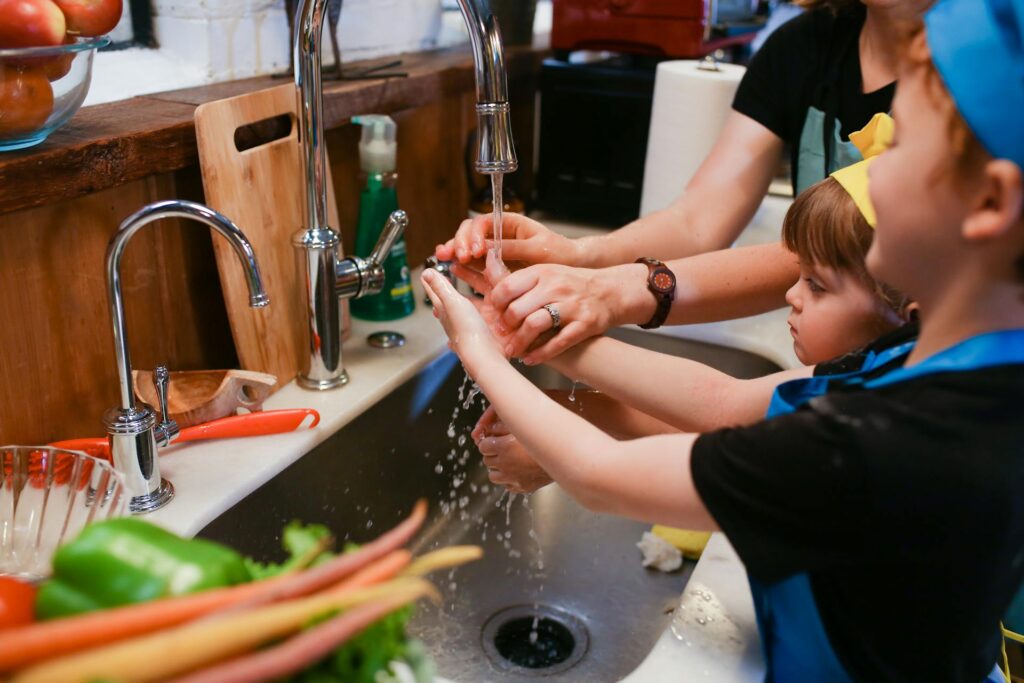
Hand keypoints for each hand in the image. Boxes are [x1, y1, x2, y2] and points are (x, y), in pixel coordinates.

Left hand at [421, 268, 505, 374]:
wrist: (483, 355)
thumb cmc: (467, 329)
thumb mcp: (453, 301)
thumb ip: (440, 287)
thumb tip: (425, 272)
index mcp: (444, 310)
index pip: (434, 293)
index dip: (431, 283)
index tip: (426, 274)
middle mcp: (451, 321)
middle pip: (443, 305)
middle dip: (441, 295)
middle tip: (439, 285)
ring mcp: (463, 330)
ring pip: (455, 315)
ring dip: (454, 308)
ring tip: (455, 301)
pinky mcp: (477, 336)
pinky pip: (470, 324)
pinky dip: (469, 319)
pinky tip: (473, 320)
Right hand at [435, 213, 583, 268]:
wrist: (571, 269)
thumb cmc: (560, 255)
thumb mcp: (537, 251)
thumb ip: (511, 249)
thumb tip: (487, 248)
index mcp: (510, 223)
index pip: (483, 222)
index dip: (474, 235)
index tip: (475, 250)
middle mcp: (499, 235)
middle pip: (470, 232)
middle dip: (459, 242)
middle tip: (458, 257)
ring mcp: (494, 251)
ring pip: (468, 246)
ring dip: (454, 251)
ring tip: (445, 259)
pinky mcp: (493, 267)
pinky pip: (473, 263)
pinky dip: (461, 264)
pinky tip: (452, 267)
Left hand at [472, 405, 552, 493]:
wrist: (565, 455)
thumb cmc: (545, 437)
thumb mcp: (523, 426)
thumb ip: (503, 425)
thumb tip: (489, 428)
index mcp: (504, 447)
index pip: (483, 446)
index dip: (488, 443)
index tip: (493, 441)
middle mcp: (505, 464)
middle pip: (487, 461)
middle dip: (492, 455)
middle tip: (502, 450)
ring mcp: (513, 478)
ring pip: (493, 476)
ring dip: (498, 469)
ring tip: (508, 462)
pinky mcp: (522, 487)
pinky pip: (508, 486)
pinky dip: (510, 480)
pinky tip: (518, 471)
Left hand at [489, 263, 646, 363]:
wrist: (610, 291)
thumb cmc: (571, 285)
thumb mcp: (546, 273)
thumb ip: (519, 279)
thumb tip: (484, 279)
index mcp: (541, 272)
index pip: (506, 287)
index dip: (495, 304)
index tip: (494, 314)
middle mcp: (555, 287)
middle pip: (517, 309)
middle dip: (506, 327)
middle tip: (503, 335)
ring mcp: (571, 306)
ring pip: (534, 325)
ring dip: (519, 343)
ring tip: (513, 350)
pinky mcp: (584, 325)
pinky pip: (558, 343)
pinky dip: (540, 355)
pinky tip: (530, 359)